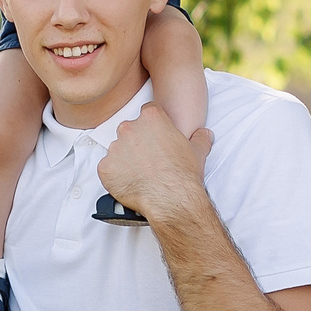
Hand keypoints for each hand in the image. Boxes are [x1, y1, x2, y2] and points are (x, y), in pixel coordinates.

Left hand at [95, 104, 212, 222]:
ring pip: (117, 149)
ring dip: (125, 158)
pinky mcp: (106, 167)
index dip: (153, 125)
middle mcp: (130, 129)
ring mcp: (115, 148)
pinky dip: (115, 175)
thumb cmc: (182, 174)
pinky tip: (129, 182)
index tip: (156, 135)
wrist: (171, 199)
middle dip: (137, 141)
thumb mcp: (197, 151)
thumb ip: (199, 138)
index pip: (148, 112)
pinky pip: (107, 168)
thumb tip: (204, 135)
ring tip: (139, 173)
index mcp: (151, 118)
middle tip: (148, 158)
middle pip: (129, 129)